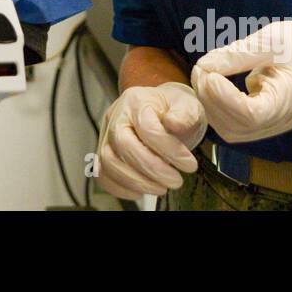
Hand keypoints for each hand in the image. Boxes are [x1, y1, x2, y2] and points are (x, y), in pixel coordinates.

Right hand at [95, 83, 206, 199]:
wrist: (161, 111)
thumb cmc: (174, 110)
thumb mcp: (187, 106)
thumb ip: (184, 114)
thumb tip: (173, 123)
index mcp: (136, 100)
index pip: (146, 127)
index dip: (169, 150)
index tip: (189, 164)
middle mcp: (116, 116)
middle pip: (122, 144)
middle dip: (151, 168)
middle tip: (175, 181)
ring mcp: (106, 135)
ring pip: (108, 161)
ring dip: (136, 181)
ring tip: (161, 188)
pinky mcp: (103, 153)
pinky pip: (102, 174)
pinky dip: (120, 188)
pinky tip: (142, 191)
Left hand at [190, 15, 291, 142]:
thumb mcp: (271, 40)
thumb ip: (237, 55)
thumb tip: (204, 66)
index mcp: (291, 99)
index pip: (253, 115)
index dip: (225, 99)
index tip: (209, 75)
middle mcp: (282, 119)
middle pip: (238, 126)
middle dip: (211, 100)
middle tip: (200, 70)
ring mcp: (273, 124)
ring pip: (232, 130)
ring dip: (211, 105)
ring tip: (203, 75)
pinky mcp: (262, 122)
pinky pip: (234, 124)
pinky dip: (217, 108)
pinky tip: (211, 85)